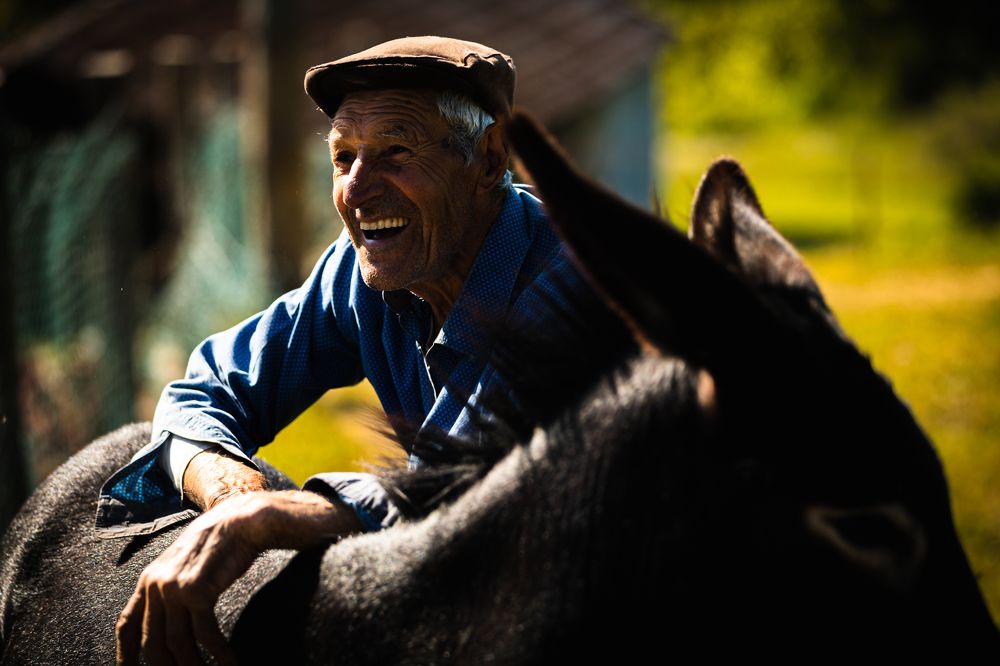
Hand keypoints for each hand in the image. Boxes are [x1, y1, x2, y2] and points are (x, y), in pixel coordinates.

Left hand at [115, 492, 261, 664]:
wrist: (241, 521)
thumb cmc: (218, 543)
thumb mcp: (182, 564)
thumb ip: (169, 588)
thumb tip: (170, 620)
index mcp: (148, 579)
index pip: (126, 625)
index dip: (124, 655)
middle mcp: (155, 585)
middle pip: (152, 643)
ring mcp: (175, 588)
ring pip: (178, 645)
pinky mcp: (198, 592)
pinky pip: (206, 635)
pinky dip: (219, 654)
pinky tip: (229, 662)